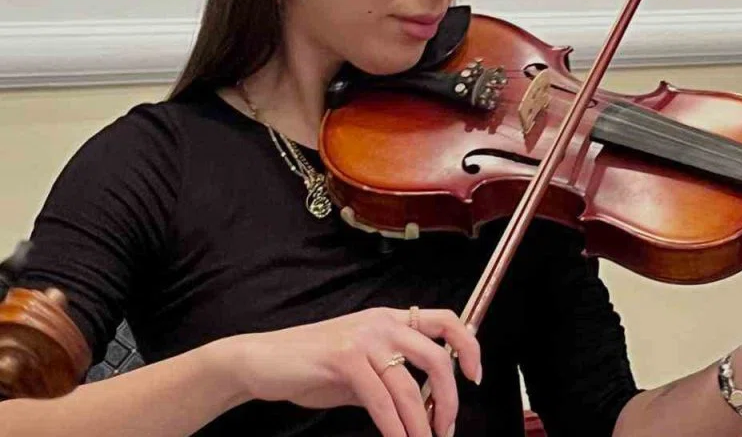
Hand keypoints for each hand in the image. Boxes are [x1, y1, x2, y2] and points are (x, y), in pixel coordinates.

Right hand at [213, 306, 480, 436]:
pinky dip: (394, 426)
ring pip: (408, 387)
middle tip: (446, 427)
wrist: (263, 360)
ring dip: (420, 424)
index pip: (447, 320)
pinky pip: (381, 400)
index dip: (469, 346)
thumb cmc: (312, 365)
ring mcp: (363, 339)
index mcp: (392, 319)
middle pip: (437, 358)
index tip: (475, 377)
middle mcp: (383, 322)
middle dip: (449, 399)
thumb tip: (424, 407)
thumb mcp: (361, 367)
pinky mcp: (344, 360)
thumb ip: (392, 380)